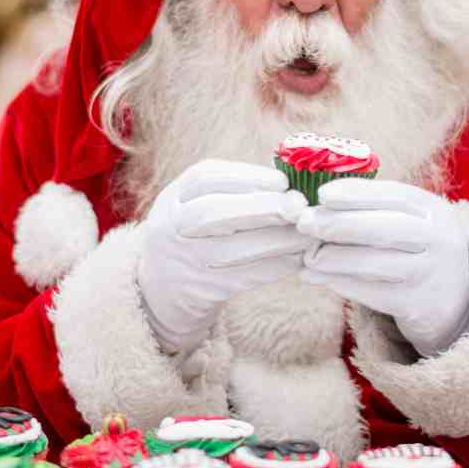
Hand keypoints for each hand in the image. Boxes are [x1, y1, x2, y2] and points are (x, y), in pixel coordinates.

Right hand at [137, 159, 310, 352]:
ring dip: (276, 240)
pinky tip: (297, 257)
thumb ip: (236, 190)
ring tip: (306, 233)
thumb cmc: (197, 234)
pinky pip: (243, 278)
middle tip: (298, 206)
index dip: (247, 177)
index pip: (205, 178)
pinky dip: (274, 267)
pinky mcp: (201, 291)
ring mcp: (183, 261)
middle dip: (261, 207)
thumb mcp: (198, 204)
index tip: (283, 181)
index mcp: (174, 196)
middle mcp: (171, 227)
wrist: (162, 288)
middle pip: (212, 212)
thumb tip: (293, 182)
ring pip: (230, 250)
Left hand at [297, 178, 468, 356]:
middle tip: (304, 222)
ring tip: (307, 255)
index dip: (356, 193)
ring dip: (335, 258)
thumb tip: (320, 200)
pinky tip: (315, 277)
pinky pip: (372, 293)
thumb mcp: (412, 220)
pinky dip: (340, 284)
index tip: (322, 194)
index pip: (394, 195)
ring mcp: (429, 273)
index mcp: (433, 209)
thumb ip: (376, 208)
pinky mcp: (416, 304)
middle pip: (385, 228)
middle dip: (339, 224)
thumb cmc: (417, 248)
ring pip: (375, 263)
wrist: (456, 299)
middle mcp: (437, 239)